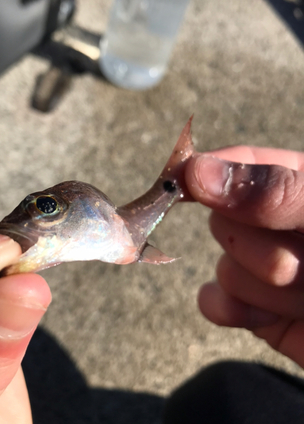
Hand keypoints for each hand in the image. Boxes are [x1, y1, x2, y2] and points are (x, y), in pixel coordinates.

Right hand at [185, 147, 303, 367]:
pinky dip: (225, 307)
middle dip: (257, 244)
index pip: (242, 163)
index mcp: (303, 185)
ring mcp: (269, 270)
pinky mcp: (262, 313)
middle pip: (224, 219)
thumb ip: (278, 194)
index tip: (184, 181)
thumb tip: (198, 172)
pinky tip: (240, 310)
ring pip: (226, 266)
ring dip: (264, 286)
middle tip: (301, 259)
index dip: (210, 170)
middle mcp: (282, 225)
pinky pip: (218, 302)